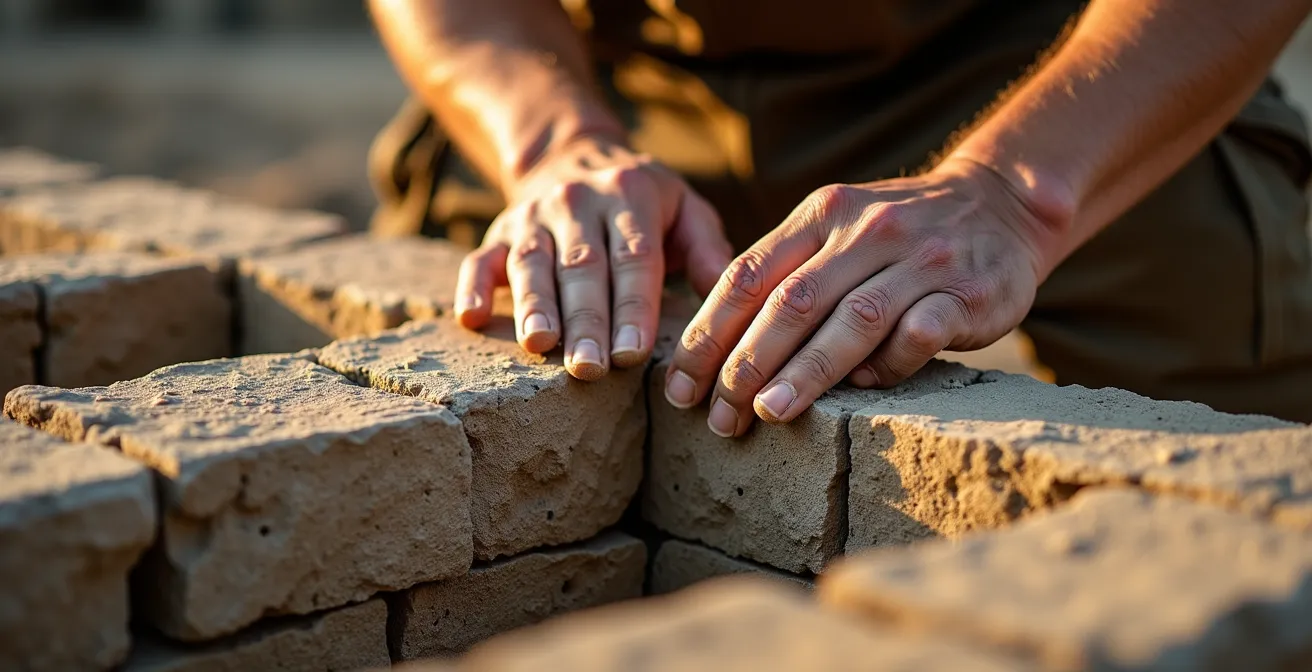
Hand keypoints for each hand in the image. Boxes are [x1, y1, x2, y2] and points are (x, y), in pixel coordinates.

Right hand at [455, 135, 733, 379]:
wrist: (574, 155)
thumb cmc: (643, 201)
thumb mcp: (684, 208)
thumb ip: (708, 247)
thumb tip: (724, 291)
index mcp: (629, 197)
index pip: (633, 257)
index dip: (633, 306)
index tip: (634, 351)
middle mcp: (576, 202)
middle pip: (582, 267)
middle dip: (586, 321)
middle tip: (590, 369)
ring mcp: (532, 217)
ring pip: (531, 264)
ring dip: (535, 307)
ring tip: (540, 346)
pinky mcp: (498, 232)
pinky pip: (478, 259)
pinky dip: (472, 288)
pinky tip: (472, 320)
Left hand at [664, 159, 1057, 436]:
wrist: (1003, 203)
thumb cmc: (897, 231)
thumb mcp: (836, 227)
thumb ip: (784, 272)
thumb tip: (717, 351)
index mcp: (821, 215)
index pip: (748, 275)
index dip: (708, 333)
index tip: (680, 386)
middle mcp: (866, 231)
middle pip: (792, 301)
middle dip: (746, 363)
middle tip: (718, 415)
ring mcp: (920, 260)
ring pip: (852, 320)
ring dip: (805, 372)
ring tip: (767, 413)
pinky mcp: (968, 293)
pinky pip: (920, 334)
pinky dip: (888, 365)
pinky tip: (864, 389)